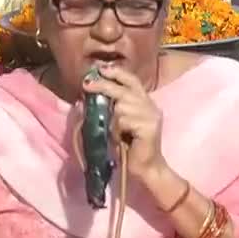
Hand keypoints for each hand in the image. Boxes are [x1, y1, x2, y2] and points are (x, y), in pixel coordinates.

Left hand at [82, 64, 165, 179]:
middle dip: (104, 86)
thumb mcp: (118, 124)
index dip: (117, 73)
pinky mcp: (150, 127)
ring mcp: (151, 116)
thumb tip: (89, 95)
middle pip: (125, 89)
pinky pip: (124, 121)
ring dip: (112, 120)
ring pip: (122, 106)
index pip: (132, 80)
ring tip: (115, 133)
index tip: (101, 69)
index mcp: (145, 102)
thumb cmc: (129, 147)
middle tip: (87, 85)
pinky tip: (121, 139)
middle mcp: (150, 105)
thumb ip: (111, 109)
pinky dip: (117, 130)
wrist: (145, 168)